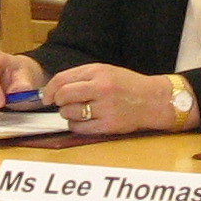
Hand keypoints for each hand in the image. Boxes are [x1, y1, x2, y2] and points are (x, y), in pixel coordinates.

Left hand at [38, 63, 173, 136]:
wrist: (153, 100)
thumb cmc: (127, 85)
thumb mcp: (106, 72)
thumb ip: (82, 77)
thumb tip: (55, 89)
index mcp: (99, 72)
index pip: (62, 80)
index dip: (49, 90)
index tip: (46, 97)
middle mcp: (101, 89)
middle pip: (63, 96)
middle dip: (58, 102)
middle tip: (62, 104)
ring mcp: (105, 108)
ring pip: (69, 113)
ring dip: (68, 114)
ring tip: (79, 111)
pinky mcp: (108, 126)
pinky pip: (79, 128)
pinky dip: (77, 126)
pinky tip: (85, 121)